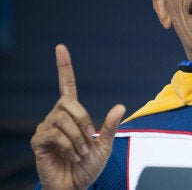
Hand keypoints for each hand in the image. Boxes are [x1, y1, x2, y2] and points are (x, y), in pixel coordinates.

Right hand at [30, 44, 125, 189]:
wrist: (76, 185)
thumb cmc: (88, 166)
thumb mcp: (105, 145)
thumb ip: (109, 126)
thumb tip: (119, 106)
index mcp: (73, 114)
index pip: (67, 85)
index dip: (64, 67)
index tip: (61, 47)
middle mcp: (57, 116)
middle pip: (69, 104)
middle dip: (84, 122)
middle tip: (89, 140)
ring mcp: (46, 128)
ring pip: (63, 120)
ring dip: (78, 138)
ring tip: (81, 152)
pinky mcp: (39, 141)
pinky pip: (54, 134)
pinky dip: (68, 146)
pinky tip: (72, 156)